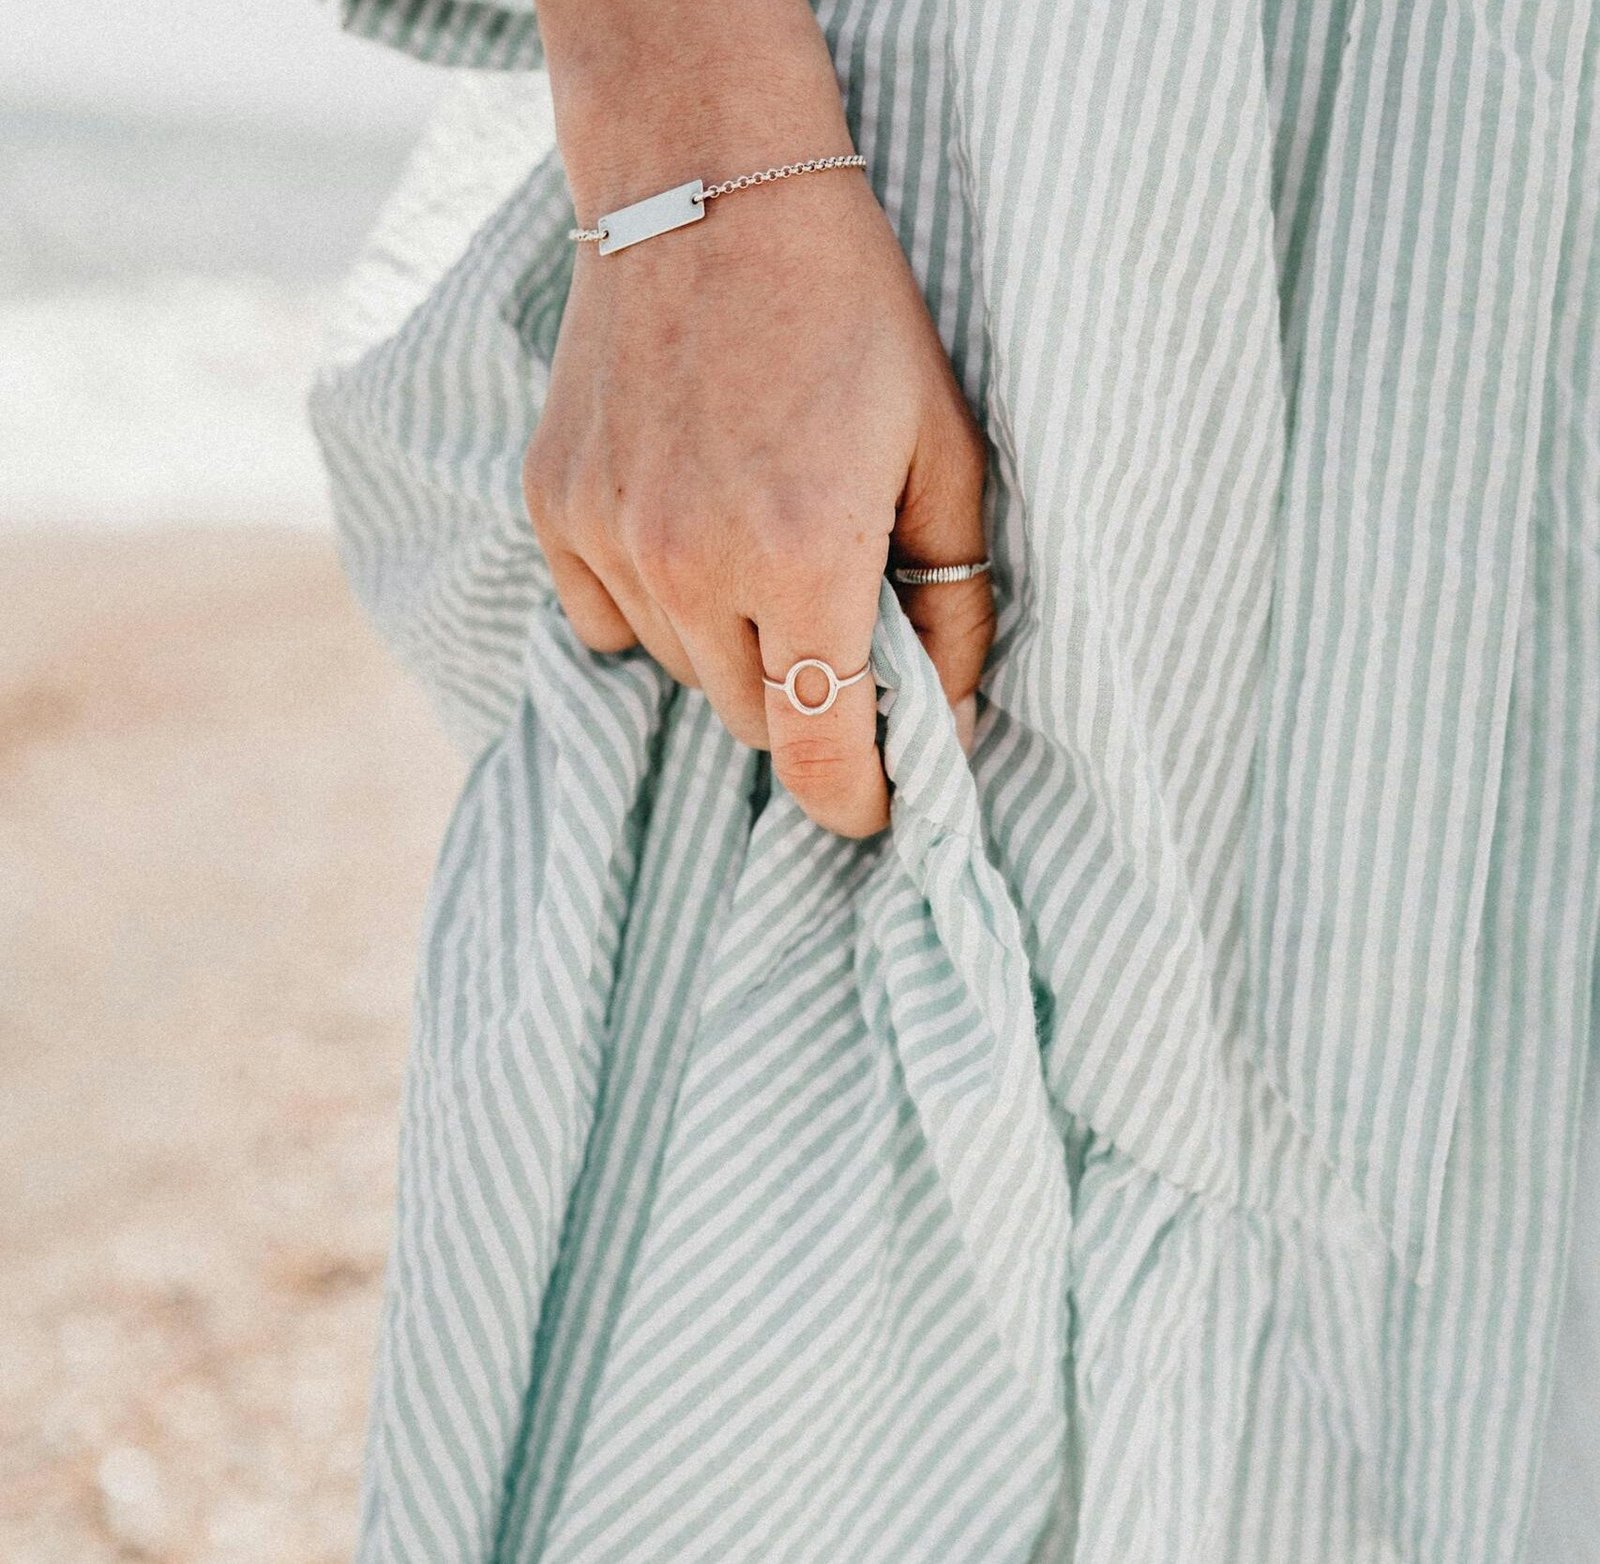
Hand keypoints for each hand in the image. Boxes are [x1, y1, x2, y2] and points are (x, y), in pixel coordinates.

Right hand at [523, 0, 992, 836]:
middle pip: (754, 721)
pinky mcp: (556, 508)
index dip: (856, 801)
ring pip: (686, 676)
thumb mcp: (947, 452)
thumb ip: (956, 601)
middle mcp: (691, 563)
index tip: (877, 807)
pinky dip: (659, 609)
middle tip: (836, 624)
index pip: (818, 751)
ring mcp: (609, 537)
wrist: (709, 190)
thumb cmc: (852, 317)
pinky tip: (692, 531)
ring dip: (736, 650)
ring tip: (763, 548)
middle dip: (808, 703)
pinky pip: (609, 623)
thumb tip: (950, 718)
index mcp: (802, 554)